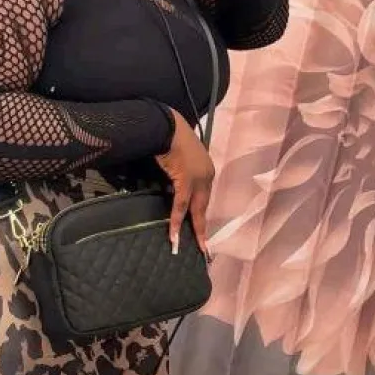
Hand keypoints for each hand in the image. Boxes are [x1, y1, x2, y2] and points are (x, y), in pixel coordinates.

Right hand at [156, 109, 214, 255]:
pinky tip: (175, 234)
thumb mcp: (180, 158)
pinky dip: (177, 221)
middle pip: (204, 206)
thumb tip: (172, 185)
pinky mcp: (186, 181)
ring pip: (196, 209)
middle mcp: (206, 175)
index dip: (200, 213)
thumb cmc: (171, 138)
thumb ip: (180, 172)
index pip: (204, 197)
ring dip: (194, 230)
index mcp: (206, 170)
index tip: (199, 227)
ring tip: (196, 247)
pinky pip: (181, 205)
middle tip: (203, 246)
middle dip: (202, 227)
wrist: (168, 126)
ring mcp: (198, 178)